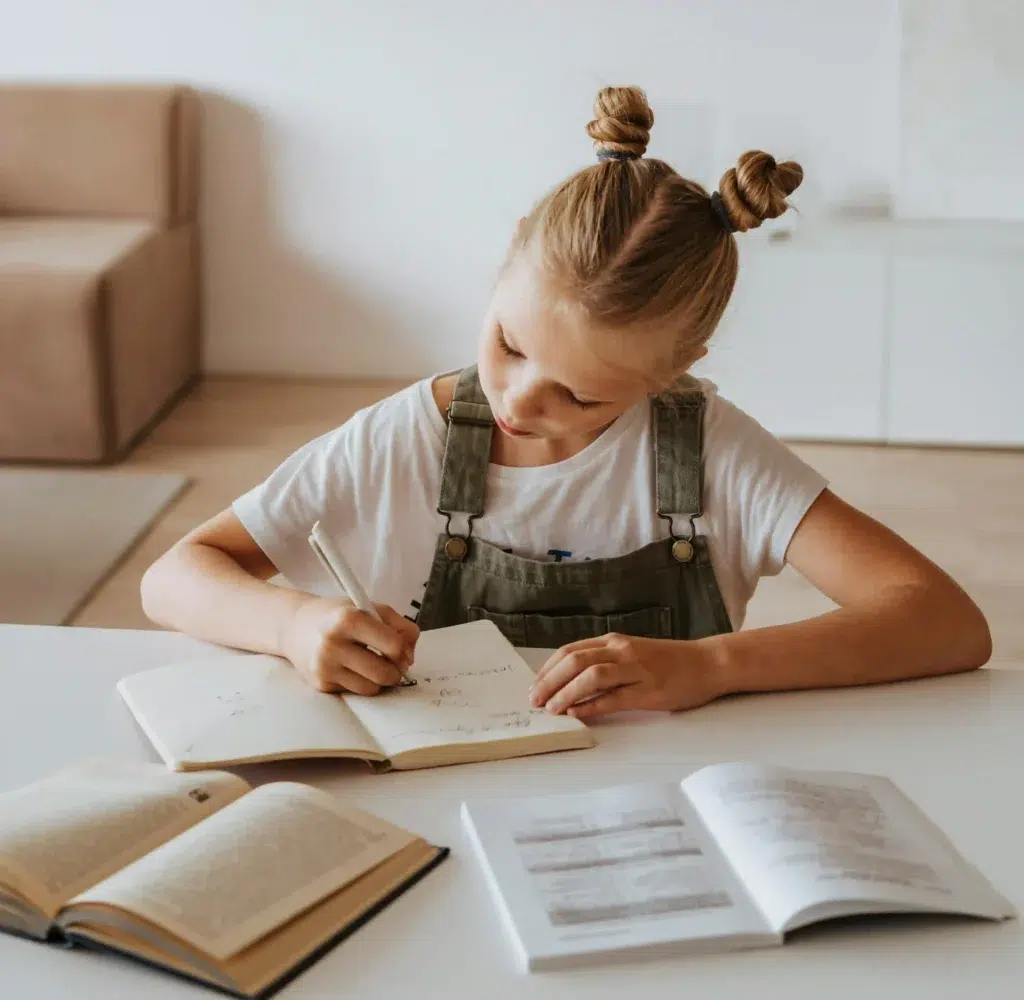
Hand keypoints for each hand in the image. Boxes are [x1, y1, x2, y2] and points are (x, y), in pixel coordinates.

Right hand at [281, 596, 418, 694]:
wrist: (295, 626)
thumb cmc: (338, 616)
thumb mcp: (369, 607)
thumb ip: (400, 625)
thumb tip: (410, 656)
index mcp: (348, 619)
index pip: (393, 646)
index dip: (404, 650)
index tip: (402, 649)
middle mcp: (333, 644)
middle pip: (384, 673)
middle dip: (396, 671)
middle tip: (393, 663)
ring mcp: (324, 667)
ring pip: (372, 688)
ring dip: (379, 679)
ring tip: (372, 663)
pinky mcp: (320, 684)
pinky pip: (356, 692)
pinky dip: (361, 682)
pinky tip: (352, 667)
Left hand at [529, 633, 723, 719]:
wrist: (708, 663)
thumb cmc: (669, 661)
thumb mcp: (632, 653)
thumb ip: (605, 662)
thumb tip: (570, 682)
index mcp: (614, 641)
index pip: (571, 651)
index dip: (548, 669)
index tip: (535, 685)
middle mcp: (622, 651)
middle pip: (575, 661)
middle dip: (550, 681)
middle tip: (535, 699)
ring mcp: (636, 670)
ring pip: (591, 676)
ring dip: (566, 693)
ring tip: (552, 709)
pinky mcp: (650, 691)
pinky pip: (614, 698)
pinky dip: (592, 706)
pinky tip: (578, 715)